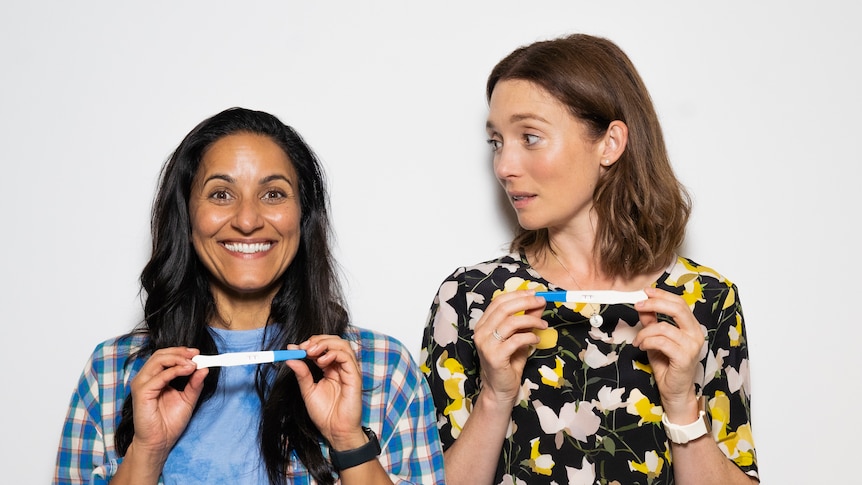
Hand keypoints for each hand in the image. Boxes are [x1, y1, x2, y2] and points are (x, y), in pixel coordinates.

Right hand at [128, 347, 208, 461]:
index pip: (165, 357)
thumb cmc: (169, 422)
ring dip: (178, 358)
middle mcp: (146, 378)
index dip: (181, 352)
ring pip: (158, 360)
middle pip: (160, 355)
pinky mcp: (141, 392)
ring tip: (193, 363)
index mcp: (155, 378)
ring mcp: (142, 384)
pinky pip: (159, 376)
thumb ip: (194, 384)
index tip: (198, 353)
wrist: (160, 442)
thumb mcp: (188, 399)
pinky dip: (175, 370)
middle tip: (196, 355)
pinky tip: (187, 370)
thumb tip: (204, 368)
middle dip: (180, 352)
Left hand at [285, 335, 366, 449]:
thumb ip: (302, 373)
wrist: (335, 431)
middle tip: (304, 347)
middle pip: (334, 341)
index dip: (310, 344)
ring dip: (325, 344)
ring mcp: (349, 371)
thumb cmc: (325, 414)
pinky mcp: (354, 377)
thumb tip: (290, 357)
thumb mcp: (308, 390)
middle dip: (318, 340)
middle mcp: (341, 367)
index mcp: (331, 369)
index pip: (323, 347)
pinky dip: (333, 353)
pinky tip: (321, 360)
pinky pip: (347, 357)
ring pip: (342, 345)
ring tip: (311, 351)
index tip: (295, 348)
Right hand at [472, 290, 547, 406]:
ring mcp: (486, 344)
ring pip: (510, 322)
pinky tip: (536, 339)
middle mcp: (481, 332)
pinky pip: (515, 340)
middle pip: (504, 308)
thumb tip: (539, 303)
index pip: (498, 301)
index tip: (534, 293)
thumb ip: (526, 319)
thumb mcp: (519, 337)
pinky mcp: (495, 356)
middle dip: (526, 302)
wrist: (499, 389)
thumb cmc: (508, 362)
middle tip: (542, 302)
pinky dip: (529, 336)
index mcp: (483, 324)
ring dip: (531, 320)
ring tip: (543, 324)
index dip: (517, 294)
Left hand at [632, 287, 705, 416]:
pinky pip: (662, 342)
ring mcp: (692, 346)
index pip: (680, 303)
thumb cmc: (667, 365)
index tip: (646, 292)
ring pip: (664, 327)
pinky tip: (642, 347)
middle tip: (638, 305)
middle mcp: (696, 334)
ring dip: (645, 332)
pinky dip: (647, 341)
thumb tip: (643, 306)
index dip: (662, 295)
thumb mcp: (655, 339)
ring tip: (638, 340)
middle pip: (678, 308)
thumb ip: (651, 322)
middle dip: (655, 304)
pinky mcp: (685, 358)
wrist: (674, 391)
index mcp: (691, 327)